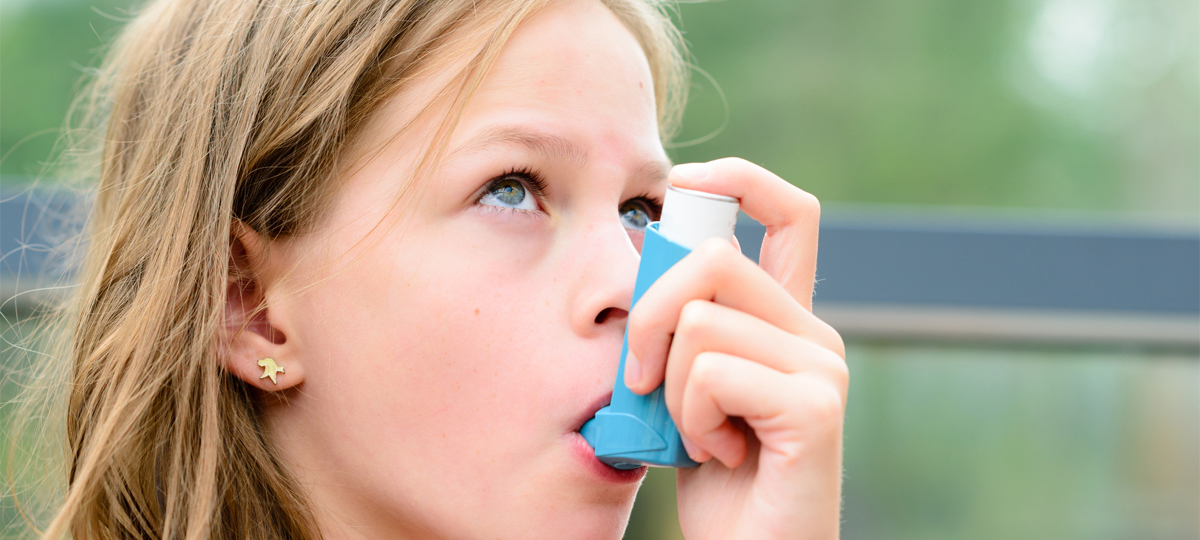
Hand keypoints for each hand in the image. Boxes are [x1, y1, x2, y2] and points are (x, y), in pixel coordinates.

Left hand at [624, 158, 846, 539]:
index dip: (737, 178)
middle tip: (641, 381)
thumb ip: (683, 331)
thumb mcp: (686, 392)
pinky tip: (719, 456)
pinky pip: (710, 372)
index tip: (680, 183)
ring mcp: (821, 369)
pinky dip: (690, 419)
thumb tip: (649, 259)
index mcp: (786, 323)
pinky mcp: (815, 408)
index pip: (789, 212)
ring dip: (669, 387)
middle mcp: (814, 335)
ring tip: (698, 434)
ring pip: (699, 320)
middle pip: (712, 255)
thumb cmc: (716, 487)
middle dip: (649, 313)